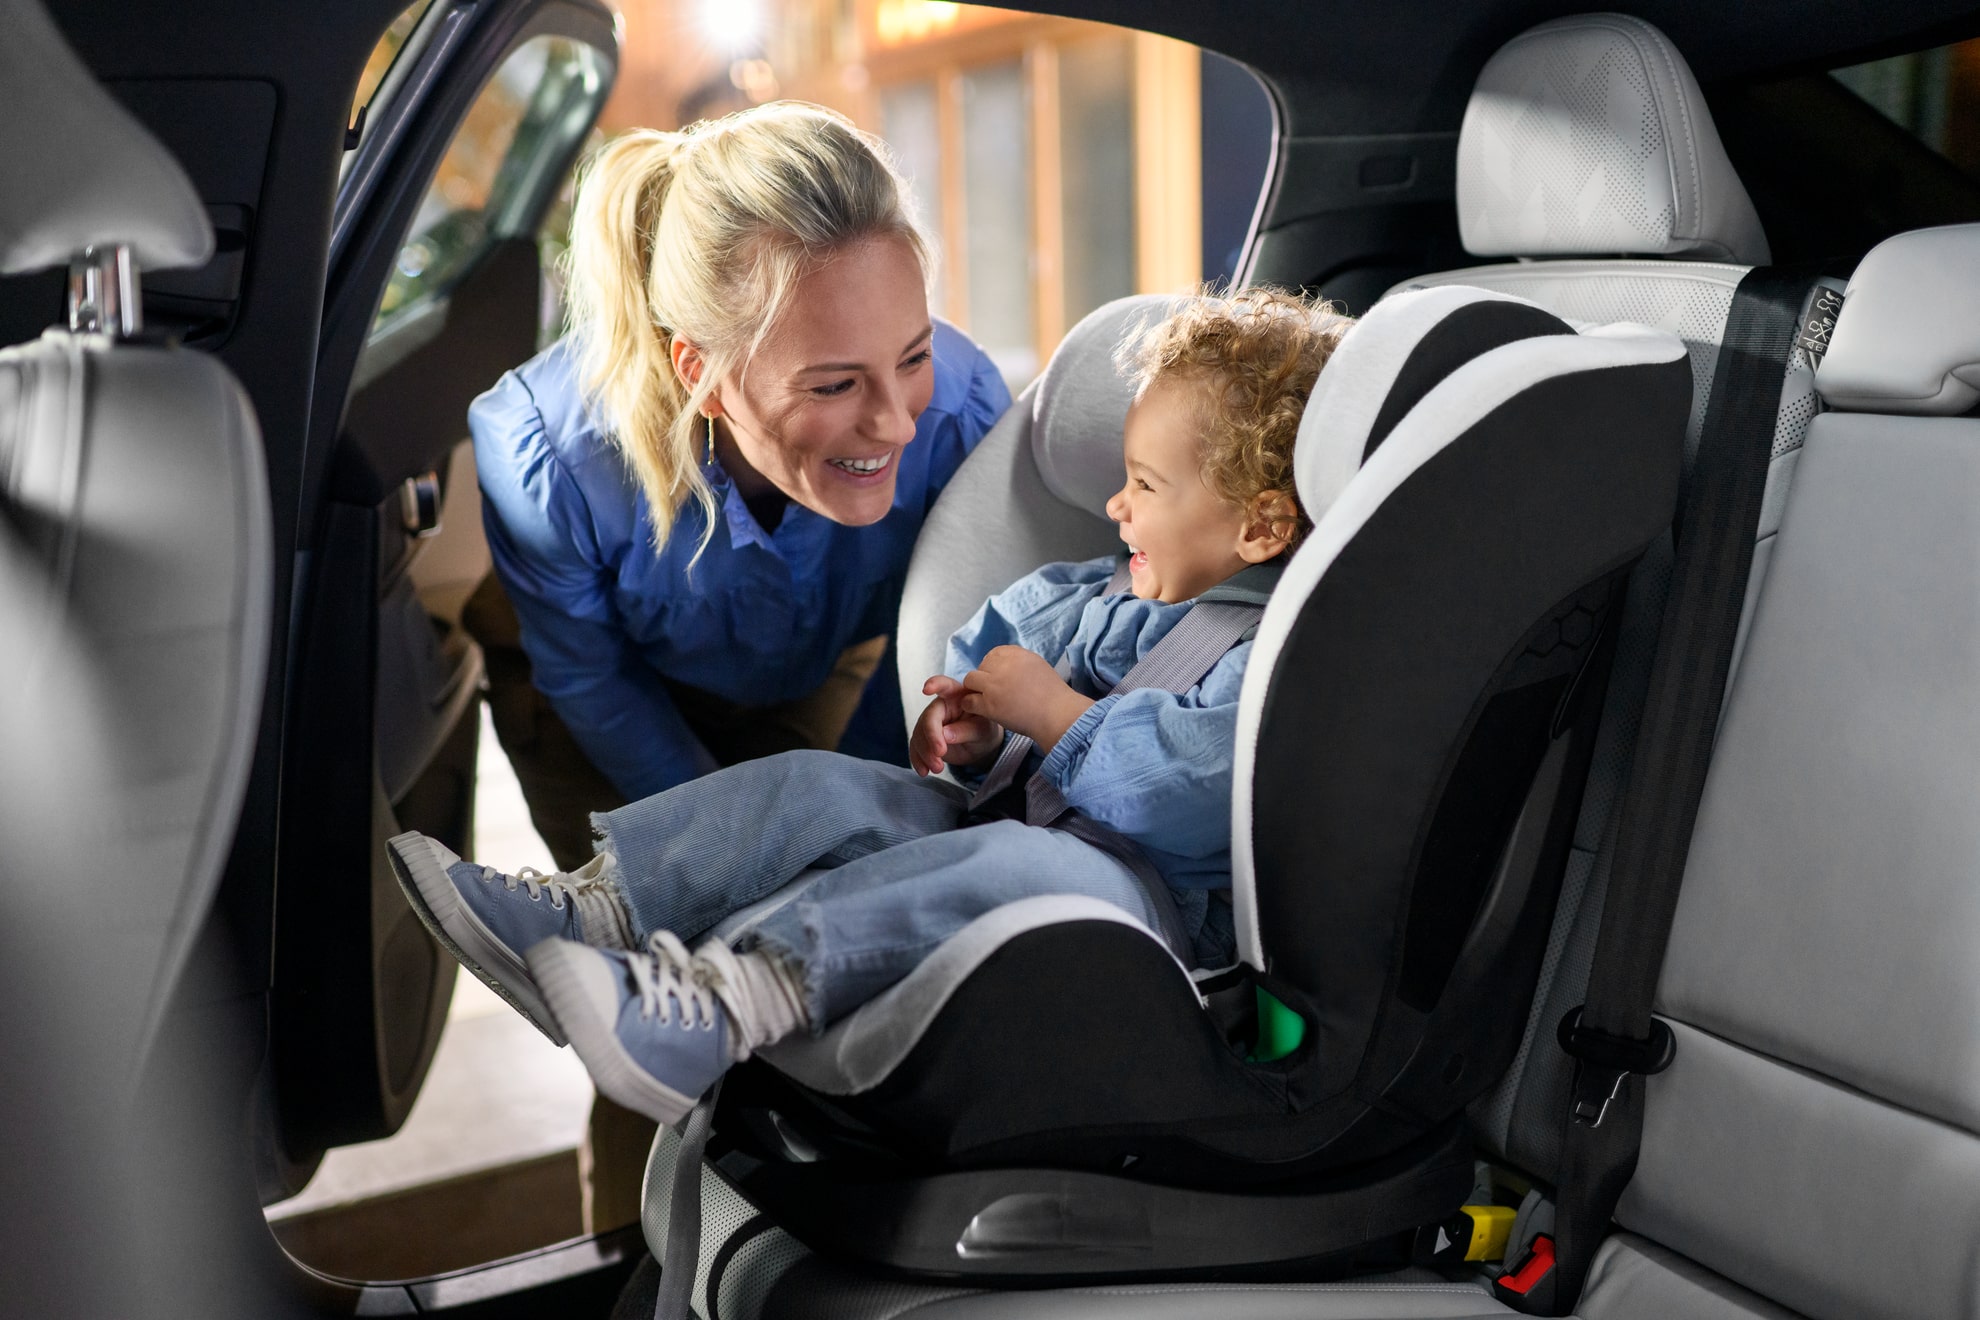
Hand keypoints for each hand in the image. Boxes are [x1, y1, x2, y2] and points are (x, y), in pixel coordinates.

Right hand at [910, 675, 1003, 775]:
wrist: (981, 745)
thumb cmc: (984, 730)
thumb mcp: (983, 731)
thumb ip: (966, 730)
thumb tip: (945, 735)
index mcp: (957, 696)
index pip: (945, 686)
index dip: (935, 684)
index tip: (927, 689)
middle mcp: (940, 707)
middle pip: (929, 718)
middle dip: (932, 737)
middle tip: (940, 754)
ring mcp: (930, 722)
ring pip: (920, 735)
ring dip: (925, 753)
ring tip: (938, 768)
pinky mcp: (924, 737)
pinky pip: (916, 747)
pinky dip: (918, 760)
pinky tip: (924, 771)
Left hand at [961, 646, 1095, 752]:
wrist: (1057, 714)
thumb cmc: (1053, 694)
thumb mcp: (1037, 666)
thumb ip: (1019, 663)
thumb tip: (1004, 665)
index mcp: (1017, 654)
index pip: (994, 654)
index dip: (994, 667)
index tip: (1000, 678)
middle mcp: (1003, 666)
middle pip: (981, 666)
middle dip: (985, 678)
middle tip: (993, 692)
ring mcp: (994, 684)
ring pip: (970, 680)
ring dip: (975, 689)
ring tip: (984, 700)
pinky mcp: (988, 704)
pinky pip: (969, 701)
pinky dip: (971, 705)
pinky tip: (980, 710)